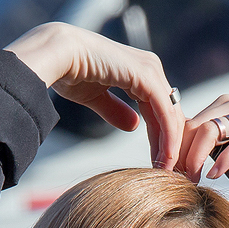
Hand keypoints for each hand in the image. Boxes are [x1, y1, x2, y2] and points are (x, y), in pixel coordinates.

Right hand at [5, 22, 183, 169]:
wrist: (56, 54)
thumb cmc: (69, 72)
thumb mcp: (96, 98)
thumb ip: (115, 110)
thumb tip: (134, 125)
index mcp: (140, 71)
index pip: (160, 110)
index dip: (161, 139)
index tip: (159, 165)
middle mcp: (150, 68)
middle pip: (169, 113)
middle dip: (171, 145)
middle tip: (170, 173)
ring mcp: (151, 70)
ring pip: (171, 115)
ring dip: (172, 147)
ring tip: (168, 172)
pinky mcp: (147, 77)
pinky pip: (165, 114)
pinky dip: (168, 139)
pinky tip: (165, 159)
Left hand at [176, 95, 228, 183]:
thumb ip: (211, 141)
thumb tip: (178, 161)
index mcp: (222, 104)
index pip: (187, 122)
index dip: (174, 147)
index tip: (166, 169)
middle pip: (194, 126)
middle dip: (181, 154)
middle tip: (176, 178)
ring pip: (210, 131)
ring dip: (195, 158)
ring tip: (192, 178)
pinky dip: (223, 161)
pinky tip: (214, 175)